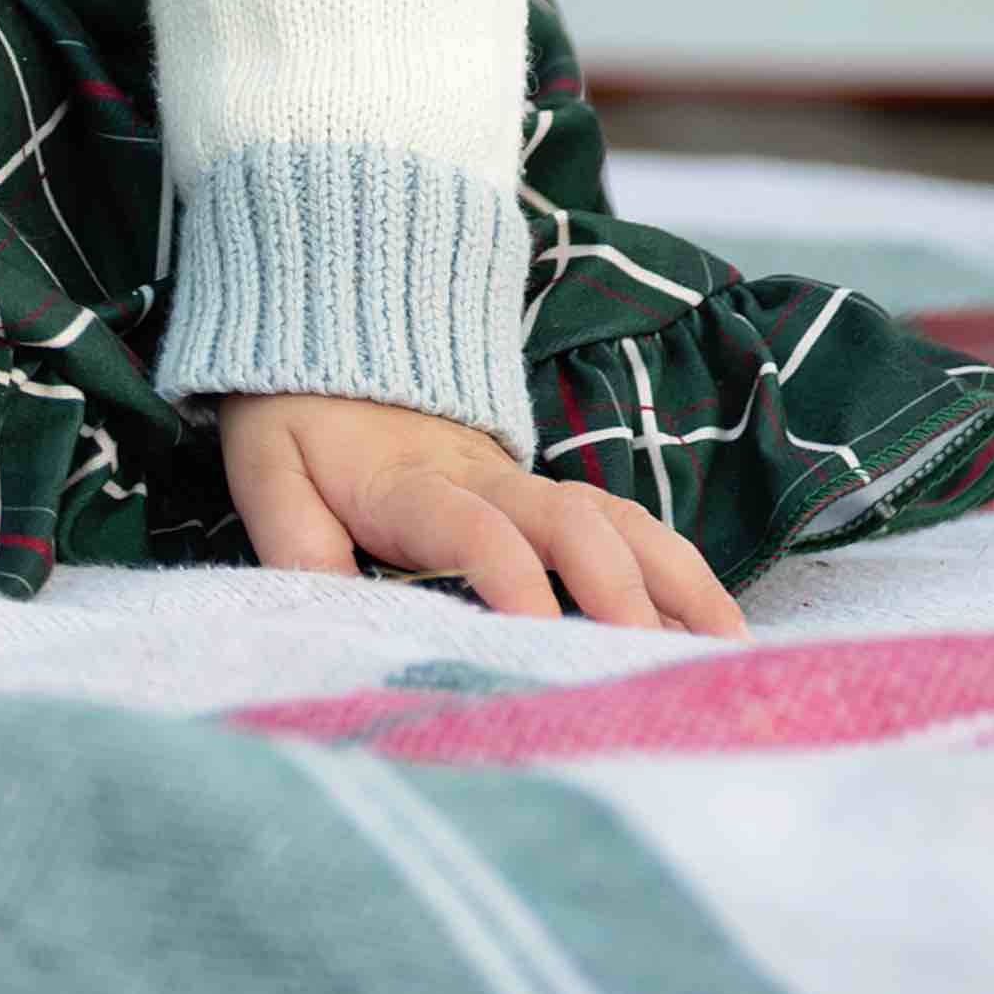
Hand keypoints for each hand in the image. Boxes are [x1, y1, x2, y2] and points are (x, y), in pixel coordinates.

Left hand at [212, 387, 742, 632]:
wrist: (335, 330)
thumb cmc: (301, 420)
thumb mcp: (269, 469)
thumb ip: (294, 537)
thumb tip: (321, 613)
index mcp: (411, 484)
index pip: (471, 527)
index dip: (507, 575)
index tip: (537, 635)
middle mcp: (487, 480)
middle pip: (571, 521)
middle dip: (618, 587)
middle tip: (652, 662)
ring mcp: (529, 483)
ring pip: (618, 520)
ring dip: (674, 580)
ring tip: (724, 650)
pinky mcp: (553, 497)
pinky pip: (628, 526)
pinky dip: (680, 572)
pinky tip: (719, 627)